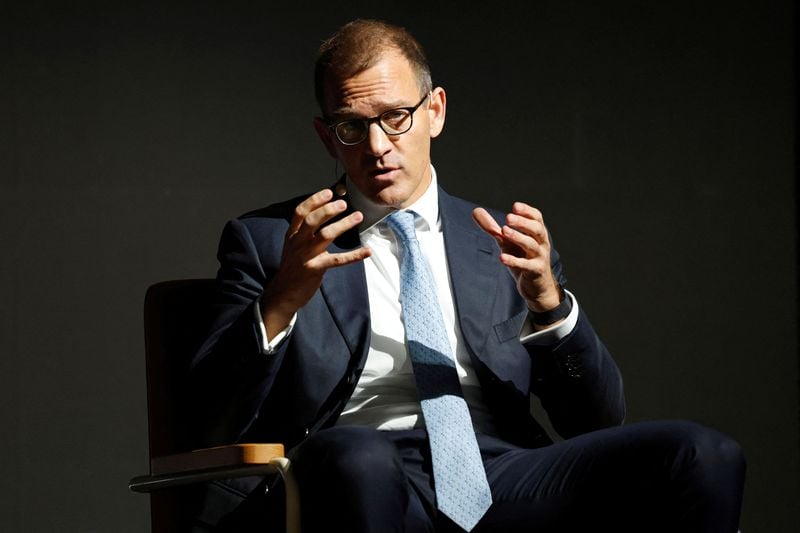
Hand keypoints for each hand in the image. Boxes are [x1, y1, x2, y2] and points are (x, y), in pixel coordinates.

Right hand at [261, 188, 370, 336]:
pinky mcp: (315, 269)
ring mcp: (306, 256)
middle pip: (312, 220)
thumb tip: (322, 214)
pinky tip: (367, 251)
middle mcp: (298, 242)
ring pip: (325, 235)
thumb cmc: (292, 267)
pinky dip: (354, 255)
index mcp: (292, 235)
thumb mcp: (292, 246)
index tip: (328, 192)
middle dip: (328, 210)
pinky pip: (337, 260)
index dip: (314, 200)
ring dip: (343, 224)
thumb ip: (303, 232)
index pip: (300, 212)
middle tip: (343, 203)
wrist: (283, 293)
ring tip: (358, 216)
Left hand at [472, 203, 560, 312]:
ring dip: (518, 237)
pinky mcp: (535, 272)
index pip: (537, 218)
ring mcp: (539, 257)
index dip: (527, 211)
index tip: (515, 206)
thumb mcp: (506, 242)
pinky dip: (514, 261)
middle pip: (536, 229)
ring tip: (504, 231)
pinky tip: (502, 257)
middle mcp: (541, 243)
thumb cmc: (523, 259)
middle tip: (508, 217)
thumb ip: (492, 227)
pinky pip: (526, 265)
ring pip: (532, 245)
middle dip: (523, 222)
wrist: (536, 286)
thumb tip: (475, 211)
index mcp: (537, 234)